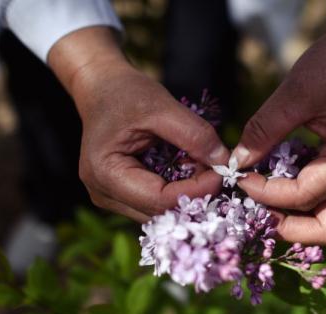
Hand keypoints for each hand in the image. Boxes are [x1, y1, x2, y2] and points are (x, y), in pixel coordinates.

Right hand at [48, 28, 229, 220]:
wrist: (101, 87)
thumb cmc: (125, 93)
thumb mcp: (162, 107)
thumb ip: (194, 135)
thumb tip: (224, 162)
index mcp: (106, 174)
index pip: (160, 200)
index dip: (197, 191)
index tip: (222, 171)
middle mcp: (105, 194)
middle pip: (162, 212)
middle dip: (196, 194)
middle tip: (219, 169)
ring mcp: (113, 199)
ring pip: (163, 212)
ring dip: (190, 194)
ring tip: (205, 166)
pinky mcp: (125, 196)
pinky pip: (159, 203)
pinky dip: (180, 190)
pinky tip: (191, 170)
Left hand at [232, 0, 325, 243]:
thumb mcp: (296, 92)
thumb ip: (264, 131)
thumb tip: (237, 163)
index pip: (303, 196)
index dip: (265, 193)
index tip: (238, 177)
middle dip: (290, 226)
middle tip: (258, 207)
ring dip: (300, 216)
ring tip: (268, 194)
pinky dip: (309, 200)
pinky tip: (285, 179)